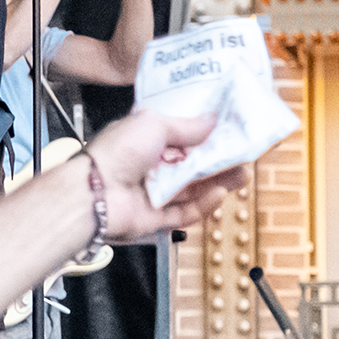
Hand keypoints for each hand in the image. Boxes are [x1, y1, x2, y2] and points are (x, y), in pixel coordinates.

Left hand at [86, 110, 243, 238]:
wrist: (94, 193)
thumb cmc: (115, 153)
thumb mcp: (154, 124)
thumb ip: (186, 126)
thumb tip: (211, 120)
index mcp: (145, 140)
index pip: (181, 136)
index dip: (205, 134)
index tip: (230, 131)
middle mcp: (150, 166)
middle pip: (192, 165)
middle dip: (219, 161)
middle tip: (244, 155)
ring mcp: (153, 193)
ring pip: (193, 189)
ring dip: (219, 182)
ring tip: (241, 174)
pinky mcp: (155, 218)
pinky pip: (185, 212)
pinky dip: (203, 204)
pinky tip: (218, 193)